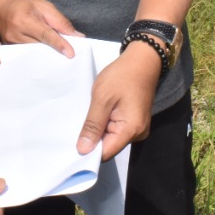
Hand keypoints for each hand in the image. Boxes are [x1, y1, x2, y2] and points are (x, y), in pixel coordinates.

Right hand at [0, 0, 80, 56]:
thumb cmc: (22, 4)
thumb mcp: (43, 5)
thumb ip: (60, 21)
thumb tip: (77, 36)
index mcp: (23, 20)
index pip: (45, 34)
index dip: (59, 44)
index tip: (71, 53)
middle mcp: (15, 34)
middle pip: (41, 47)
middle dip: (56, 50)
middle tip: (71, 53)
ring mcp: (10, 45)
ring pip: (36, 53)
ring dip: (49, 53)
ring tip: (60, 53)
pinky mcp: (10, 51)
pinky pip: (29, 55)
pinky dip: (40, 54)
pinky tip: (48, 54)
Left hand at [76, 43, 158, 159]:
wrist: (142, 60)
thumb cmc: (122, 76)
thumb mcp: (102, 98)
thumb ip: (92, 125)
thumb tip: (83, 151)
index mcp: (131, 130)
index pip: (106, 153)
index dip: (89, 152)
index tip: (71, 147)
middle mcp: (138, 134)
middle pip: (109, 147)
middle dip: (93, 140)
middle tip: (75, 127)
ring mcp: (138, 128)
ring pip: (112, 138)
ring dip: (99, 130)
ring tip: (87, 116)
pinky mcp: (135, 122)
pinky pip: (116, 130)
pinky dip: (105, 124)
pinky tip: (98, 113)